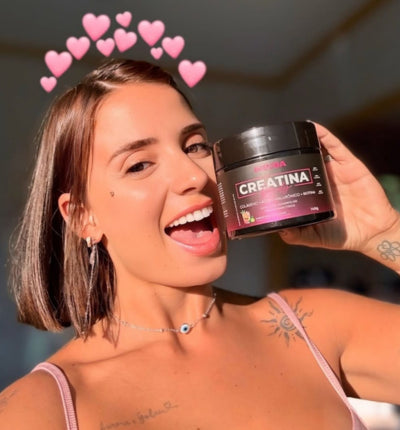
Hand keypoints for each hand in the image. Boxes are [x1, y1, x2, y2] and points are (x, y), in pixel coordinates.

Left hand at [279, 123, 399, 254]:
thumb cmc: (342, 235)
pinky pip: (336, 147)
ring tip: (287, 131)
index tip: (266, 166)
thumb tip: (278, 230)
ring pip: (317, 149)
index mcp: (310, 193)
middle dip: (288, 154)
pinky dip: (324, 135)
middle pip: (302, 160)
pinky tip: (313, 127)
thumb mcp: (313, 237)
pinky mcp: (349, 165)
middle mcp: (320, 179)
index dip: (281, 171)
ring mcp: (334, 170)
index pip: (292, 177)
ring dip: (303, 139)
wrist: (372, 233)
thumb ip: (296, 235)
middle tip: (272, 147)